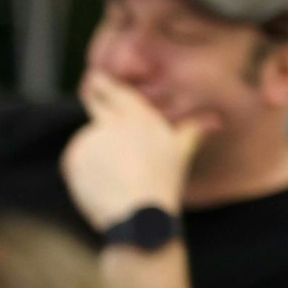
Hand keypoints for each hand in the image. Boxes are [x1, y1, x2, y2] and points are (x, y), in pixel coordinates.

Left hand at [62, 72, 212, 232]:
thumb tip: (214, 121)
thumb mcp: (181, 153)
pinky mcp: (73, 154)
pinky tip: (96, 185)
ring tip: (112, 178)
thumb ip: (190, 132)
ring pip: (88, 141)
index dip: (104, 83)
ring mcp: (91, 136)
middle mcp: (113, 122)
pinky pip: (73, 161)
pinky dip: (80, 172)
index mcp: (140, 117)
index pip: (117, 92)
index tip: (95, 75)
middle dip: (92, 92)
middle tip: (89, 86)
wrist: (138, 212)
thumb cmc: (163, 185)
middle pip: (96, 101)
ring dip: (94, 154)